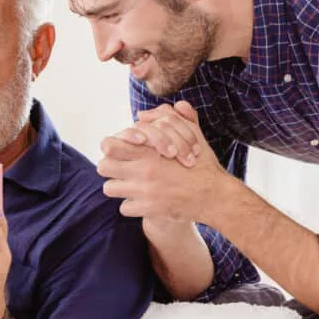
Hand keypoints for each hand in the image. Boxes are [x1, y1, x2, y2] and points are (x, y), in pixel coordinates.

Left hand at [98, 109, 225, 222]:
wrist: (214, 196)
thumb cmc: (203, 165)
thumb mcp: (193, 135)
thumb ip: (176, 118)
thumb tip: (157, 109)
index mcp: (149, 151)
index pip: (109, 146)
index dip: (112, 147)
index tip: (122, 151)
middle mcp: (142, 170)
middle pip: (103, 167)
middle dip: (111, 167)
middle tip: (121, 169)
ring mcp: (143, 191)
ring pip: (109, 188)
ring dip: (119, 187)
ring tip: (130, 186)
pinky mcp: (147, 209)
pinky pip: (124, 208)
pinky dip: (132, 205)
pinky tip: (142, 201)